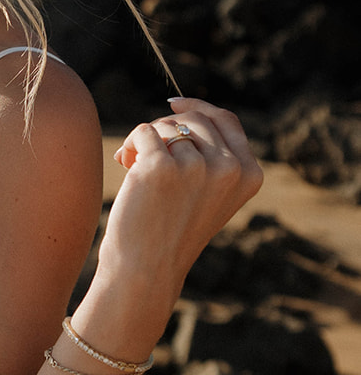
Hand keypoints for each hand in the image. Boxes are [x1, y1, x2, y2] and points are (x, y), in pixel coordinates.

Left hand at [103, 96, 263, 311]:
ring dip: (145, 142)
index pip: (226, 120)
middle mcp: (228, 168)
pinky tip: (125, 167)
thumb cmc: (171, 230)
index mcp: (248, 174)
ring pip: (165, 126)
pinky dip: (129, 146)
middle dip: (165, 129)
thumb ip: (210, 156)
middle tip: (144, 153)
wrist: (145, 269)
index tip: (173, 104)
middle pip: (194, 118)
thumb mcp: (207, 193)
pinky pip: (142, 133)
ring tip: (134, 169)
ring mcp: (197, 166)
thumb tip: (179, 108)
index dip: (198, 107)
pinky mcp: (161, 167)